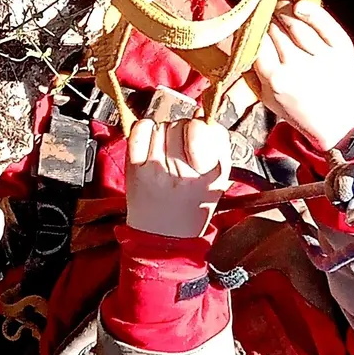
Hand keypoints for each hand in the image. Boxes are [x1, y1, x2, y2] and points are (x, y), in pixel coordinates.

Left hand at [125, 116, 231, 238]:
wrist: (164, 238)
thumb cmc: (191, 209)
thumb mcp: (218, 181)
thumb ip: (216, 147)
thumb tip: (203, 116)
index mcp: (209, 171)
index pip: (205, 126)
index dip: (201, 129)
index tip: (197, 139)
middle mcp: (183, 168)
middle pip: (180, 123)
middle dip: (181, 132)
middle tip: (180, 151)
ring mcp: (157, 166)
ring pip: (161, 125)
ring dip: (163, 133)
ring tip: (165, 154)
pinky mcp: (135, 167)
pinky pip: (139, 130)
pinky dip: (143, 130)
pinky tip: (149, 145)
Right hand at [251, 0, 353, 151]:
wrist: (343, 124)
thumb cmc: (301, 110)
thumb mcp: (267, 98)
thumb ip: (252, 71)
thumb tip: (235, 40)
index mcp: (276, 80)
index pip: (257, 41)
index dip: (252, 29)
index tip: (250, 25)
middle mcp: (299, 66)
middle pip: (275, 28)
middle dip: (267, 19)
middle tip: (264, 15)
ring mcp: (322, 56)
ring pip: (296, 21)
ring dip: (284, 10)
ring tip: (279, 9)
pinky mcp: (342, 49)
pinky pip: (323, 21)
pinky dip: (311, 10)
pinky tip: (300, 7)